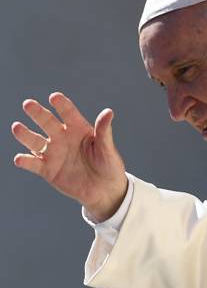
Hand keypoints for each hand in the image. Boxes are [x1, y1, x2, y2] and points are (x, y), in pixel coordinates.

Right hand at [11, 92, 127, 221]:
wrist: (104, 190)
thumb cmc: (108, 165)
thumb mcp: (107, 148)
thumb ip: (104, 131)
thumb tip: (108, 112)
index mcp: (79, 129)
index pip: (68, 113)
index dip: (62, 104)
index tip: (54, 97)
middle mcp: (63, 138)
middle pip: (47, 122)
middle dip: (38, 113)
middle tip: (28, 104)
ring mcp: (53, 153)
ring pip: (35, 141)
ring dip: (25, 134)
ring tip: (17, 127)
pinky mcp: (47, 170)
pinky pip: (33, 164)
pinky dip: (25, 161)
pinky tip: (19, 158)